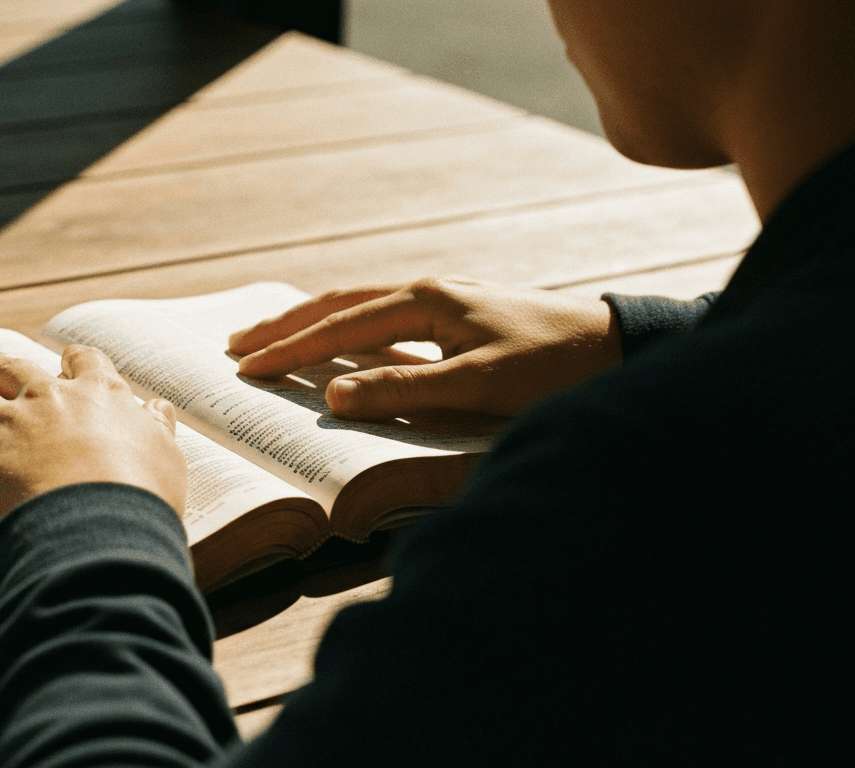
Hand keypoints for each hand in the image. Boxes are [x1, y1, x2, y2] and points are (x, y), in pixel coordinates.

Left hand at [0, 345, 186, 531]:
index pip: (86, 363)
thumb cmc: (140, 495)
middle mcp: (46, 399)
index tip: (68, 358)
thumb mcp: (165, 456)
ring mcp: (5, 425)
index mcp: (98, 395)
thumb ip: (157, 429)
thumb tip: (157, 408)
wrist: (97, 524)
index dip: (75, 359)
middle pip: (14, 370)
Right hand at [228, 277, 621, 418]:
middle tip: (235, 344)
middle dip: (285, 324)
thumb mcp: (478, 386)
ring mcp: (443, 301)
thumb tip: (332, 397)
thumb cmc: (552, 368)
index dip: (290, 349)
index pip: (340, 326)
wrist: (618, 348)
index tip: (245, 368)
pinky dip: (347, 330)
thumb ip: (404, 391)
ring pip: (359, 307)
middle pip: (338, 304)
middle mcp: (428, 291)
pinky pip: (384, 319)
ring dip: (312, 324)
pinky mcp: (458, 318)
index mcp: (426, 301)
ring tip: (272, 338)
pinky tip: (340, 346)